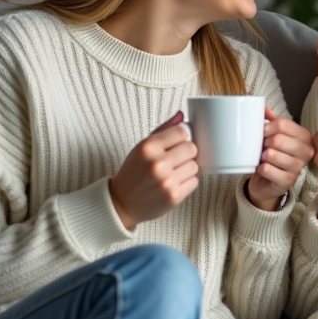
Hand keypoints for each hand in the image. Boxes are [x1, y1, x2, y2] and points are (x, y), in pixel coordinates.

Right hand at [109, 112, 199, 229]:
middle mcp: (157, 163)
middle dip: (186, 153)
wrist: (121, 203)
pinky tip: (174, 183)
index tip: (175, 143)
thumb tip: (182, 115)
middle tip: (175, 159)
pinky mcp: (174, 196)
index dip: (181, 138)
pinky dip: (187, 182)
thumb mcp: (142, 147)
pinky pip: (194, 182)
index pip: (181, 132)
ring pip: (195, 165)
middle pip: (192, 148)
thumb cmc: (133, 172)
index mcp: (148, 147)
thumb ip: (163, 130)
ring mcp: (166, 181)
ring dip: (187, 168)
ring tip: (173, 172)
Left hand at [247, 107, 312, 210]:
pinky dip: (261, 168)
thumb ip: (272, 120)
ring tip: (263, 158)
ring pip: (272, 155)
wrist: (268, 180)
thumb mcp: (274, 134)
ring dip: (262, 156)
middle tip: (263, 147)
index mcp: (304, 136)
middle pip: (278, 139)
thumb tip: (265, 108)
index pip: (282, 124)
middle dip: (265, 142)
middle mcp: (306, 151)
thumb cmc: (273, 153)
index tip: (262, 132)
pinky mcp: (288, 181)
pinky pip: (268, 170)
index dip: (267, 127)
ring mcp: (299, 167)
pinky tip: (263, 168)